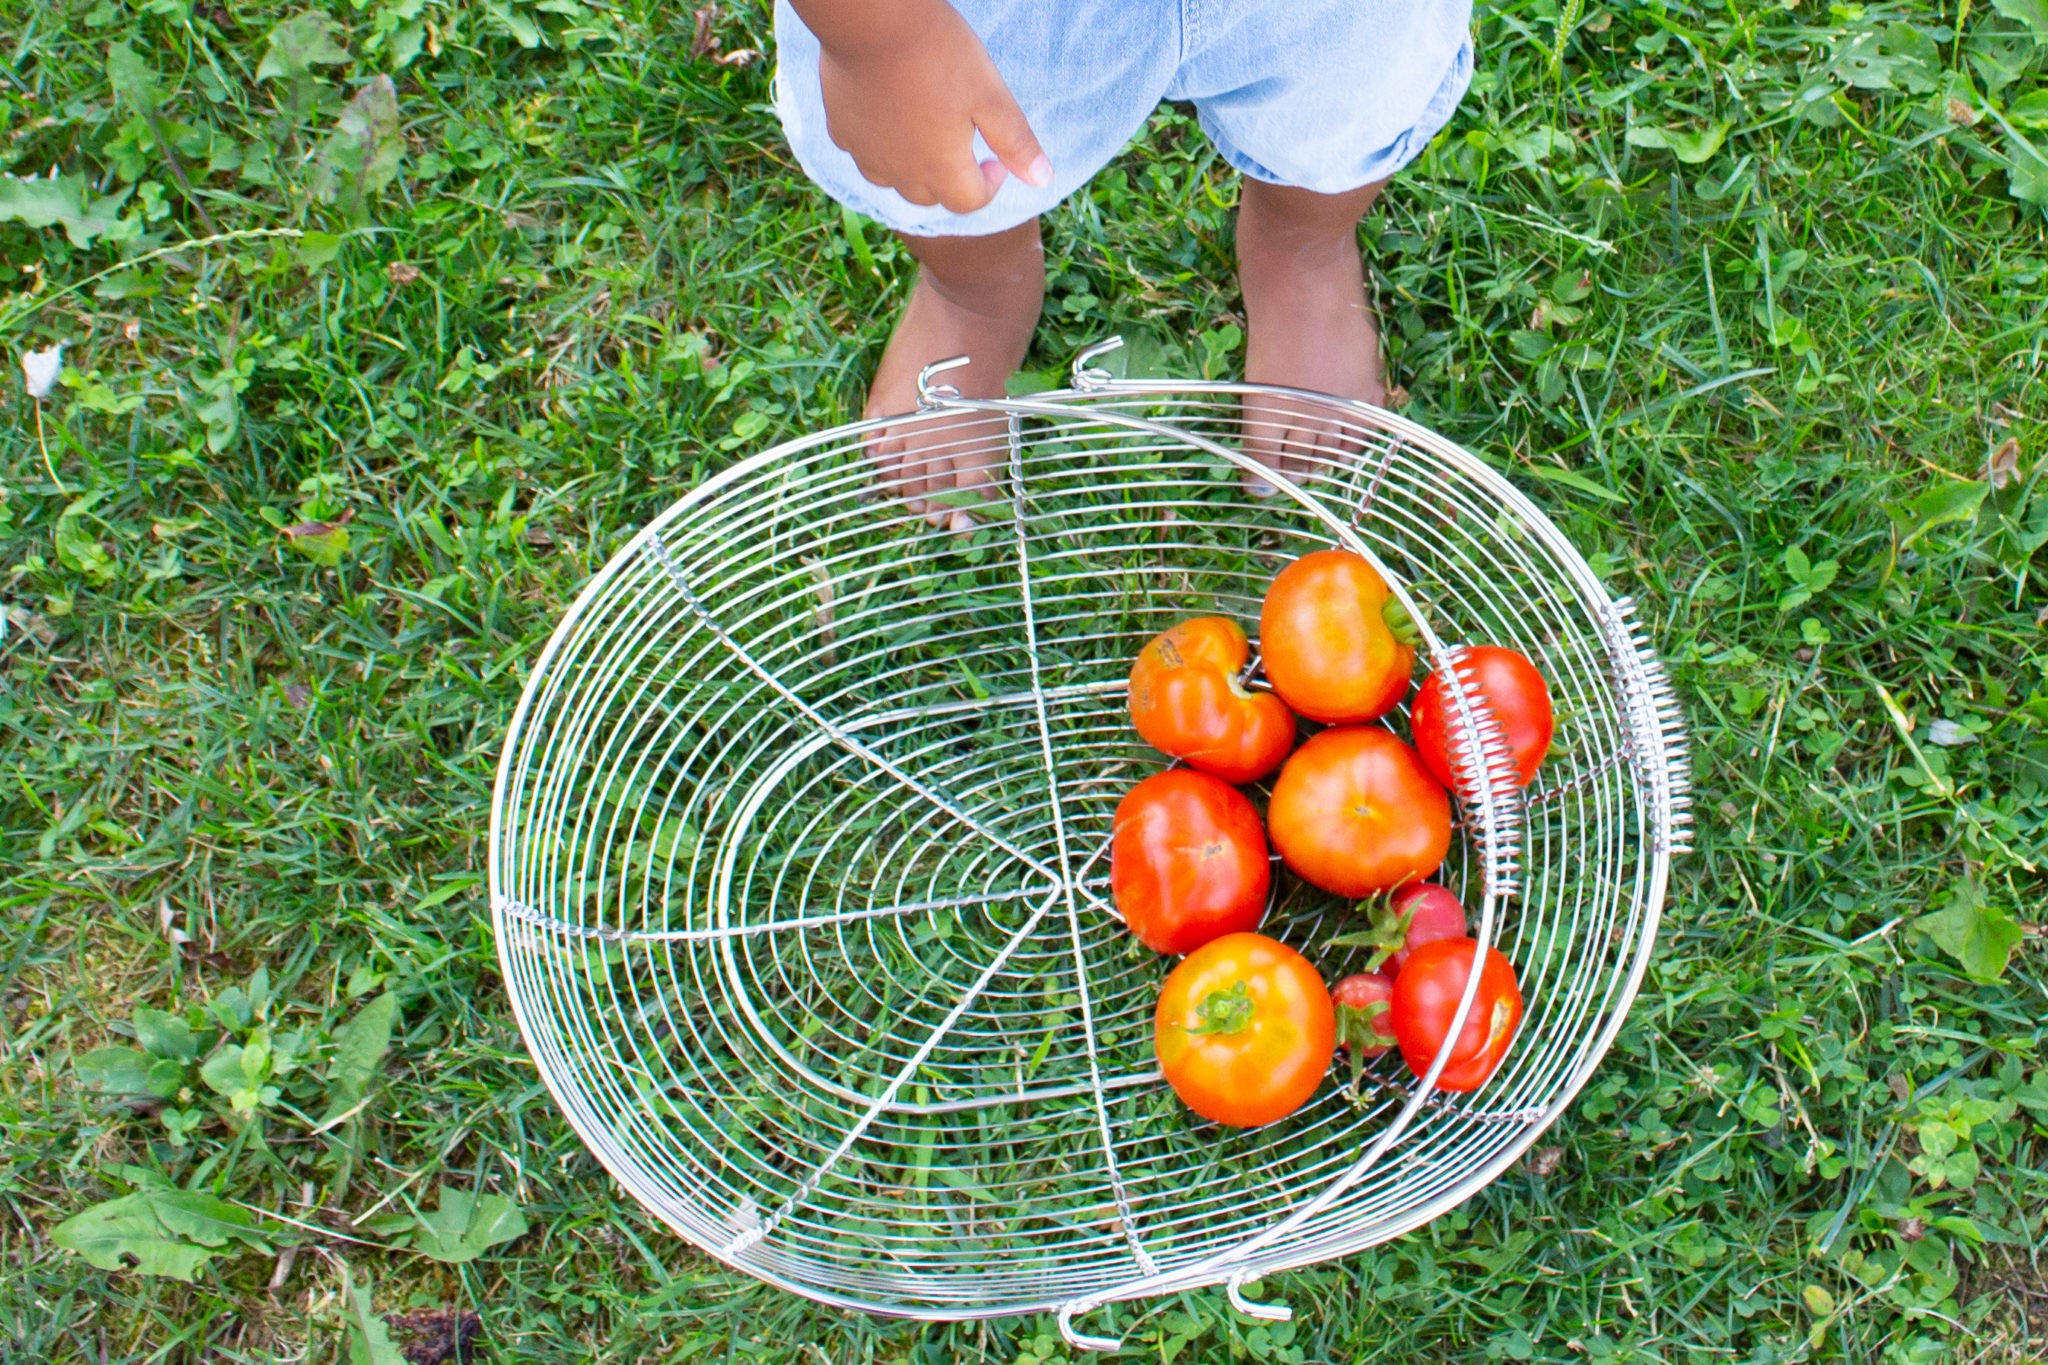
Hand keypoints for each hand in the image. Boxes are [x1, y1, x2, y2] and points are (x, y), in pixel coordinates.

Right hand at [797, 0, 1051, 213]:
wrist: (874, 20)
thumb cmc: (940, 54)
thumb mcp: (991, 96)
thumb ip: (1016, 142)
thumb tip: (1042, 180)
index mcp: (942, 170)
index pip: (970, 202)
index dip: (990, 184)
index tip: (996, 158)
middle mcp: (901, 173)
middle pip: (931, 197)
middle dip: (952, 181)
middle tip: (964, 143)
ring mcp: (866, 154)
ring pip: (892, 181)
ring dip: (913, 170)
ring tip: (926, 136)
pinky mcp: (840, 130)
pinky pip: (862, 152)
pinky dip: (879, 146)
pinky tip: (888, 118)